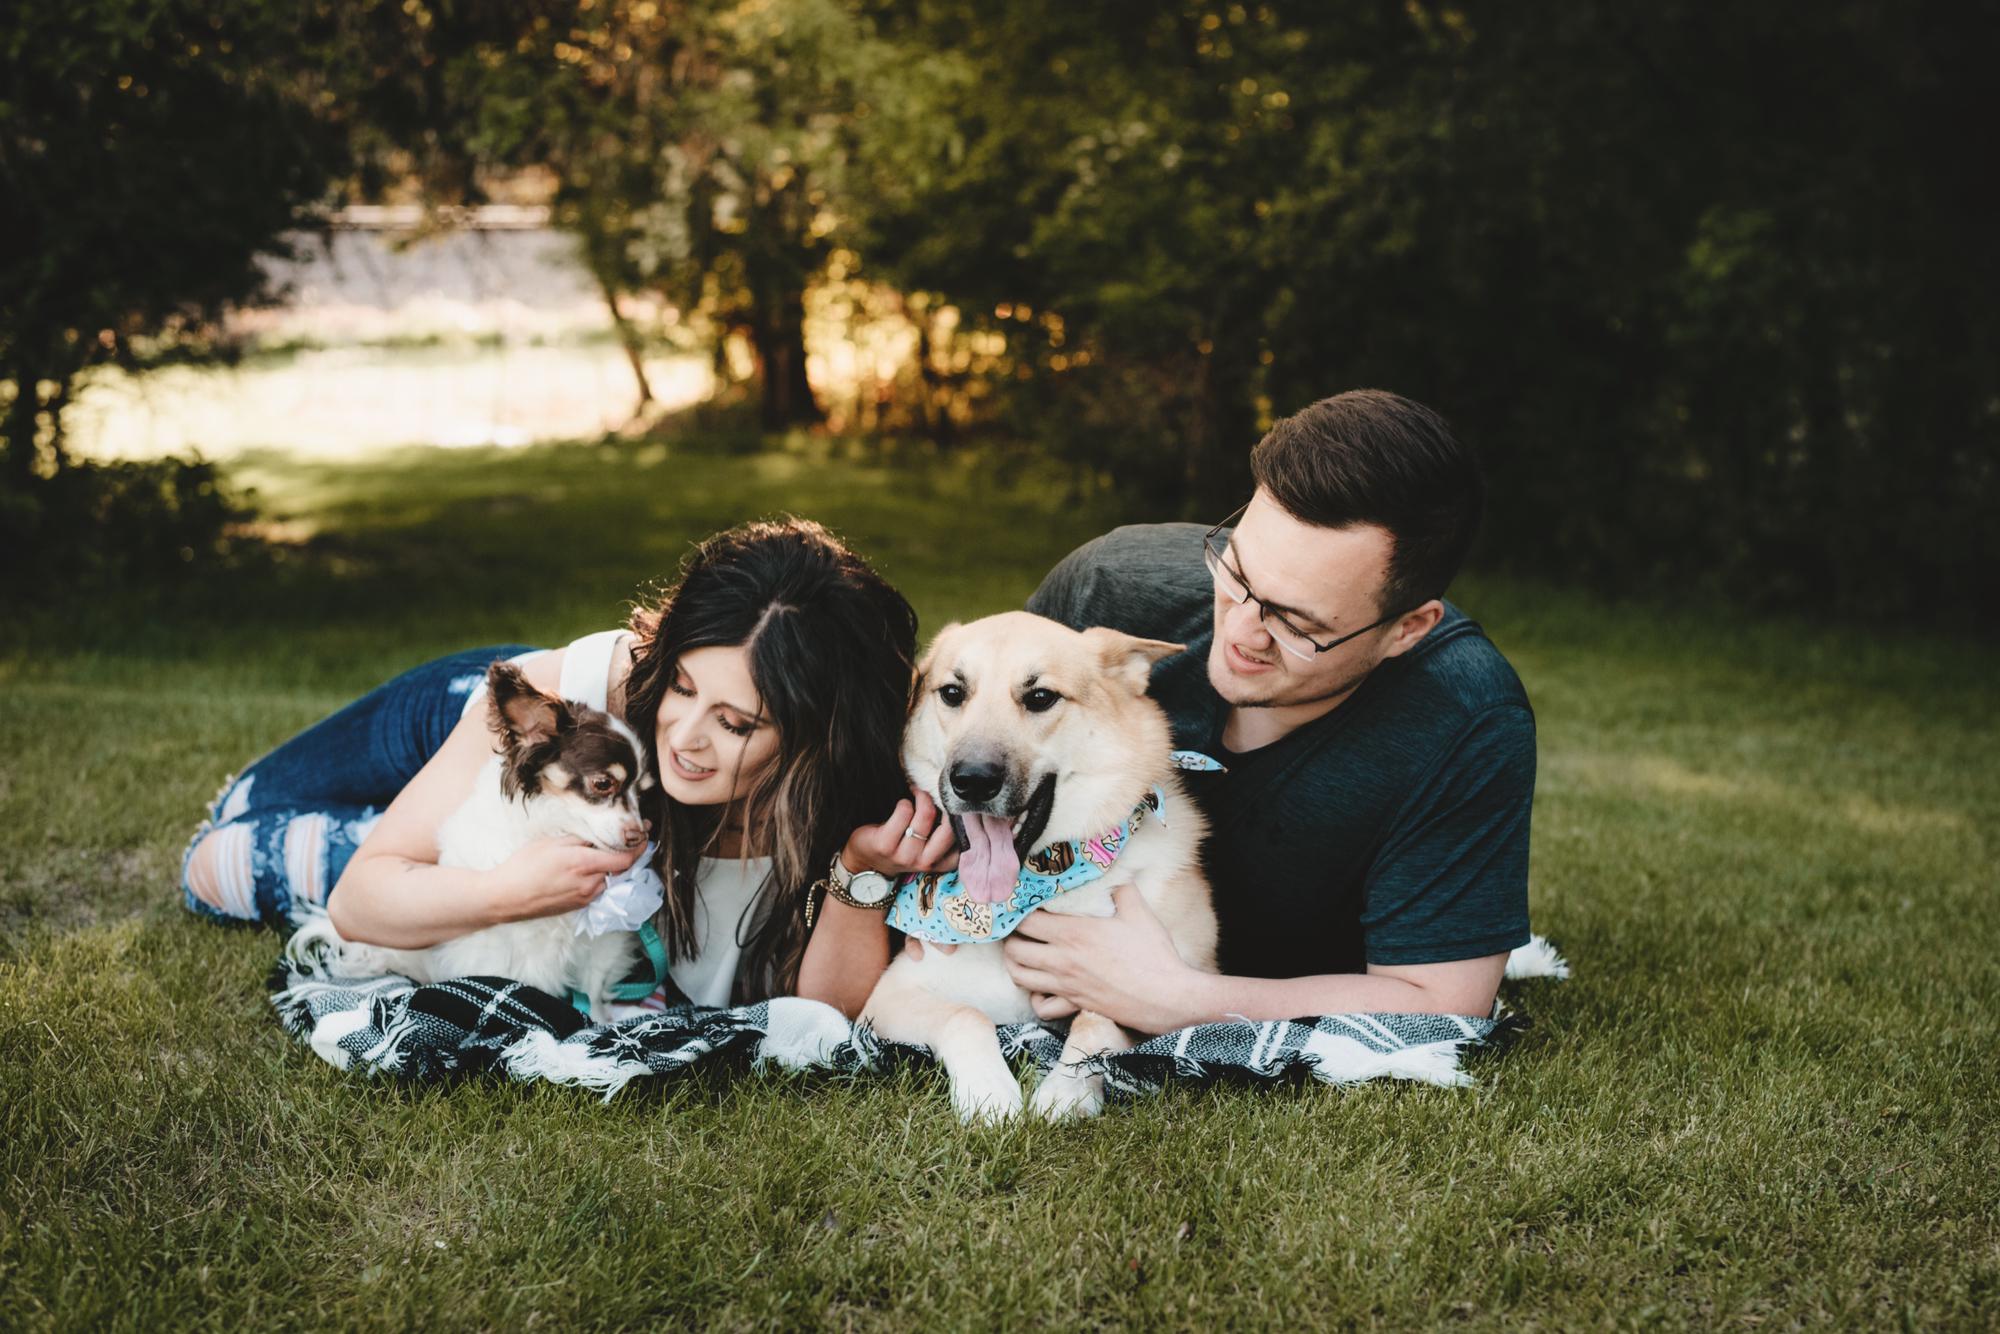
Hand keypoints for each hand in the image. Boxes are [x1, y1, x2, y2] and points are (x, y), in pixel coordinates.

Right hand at [486, 836, 645, 923]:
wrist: (506, 897)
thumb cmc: (524, 866)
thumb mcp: (552, 843)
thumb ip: (581, 840)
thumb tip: (601, 838)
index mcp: (584, 864)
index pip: (626, 859)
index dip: (639, 847)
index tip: (644, 835)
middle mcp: (589, 884)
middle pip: (621, 870)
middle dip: (627, 855)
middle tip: (627, 840)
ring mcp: (584, 898)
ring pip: (610, 881)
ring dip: (612, 868)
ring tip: (601, 854)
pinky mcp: (578, 906)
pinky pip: (597, 890)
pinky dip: (600, 879)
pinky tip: (588, 870)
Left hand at [843, 787, 958, 877]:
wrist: (864, 861)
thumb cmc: (900, 845)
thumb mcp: (925, 846)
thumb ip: (941, 832)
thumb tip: (957, 801)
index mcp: (939, 863)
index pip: (963, 846)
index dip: (966, 824)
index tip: (960, 807)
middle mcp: (925, 862)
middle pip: (948, 830)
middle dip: (944, 804)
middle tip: (936, 793)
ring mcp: (904, 856)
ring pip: (925, 816)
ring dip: (922, 798)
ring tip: (917, 792)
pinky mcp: (885, 844)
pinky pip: (904, 811)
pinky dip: (905, 802)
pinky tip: (902, 805)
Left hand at [1000, 884, 1206, 1032]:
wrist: (1167, 997)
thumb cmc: (1153, 953)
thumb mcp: (1138, 912)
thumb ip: (1121, 887)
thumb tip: (1113, 868)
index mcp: (1073, 934)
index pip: (1026, 921)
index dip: (1019, 911)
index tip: (1023, 904)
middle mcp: (1062, 960)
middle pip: (1015, 949)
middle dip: (1012, 937)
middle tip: (1019, 928)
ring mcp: (1066, 986)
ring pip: (1020, 977)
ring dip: (1016, 963)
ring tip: (1023, 953)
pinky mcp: (1075, 1005)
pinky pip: (1041, 1007)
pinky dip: (1036, 997)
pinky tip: (1043, 986)